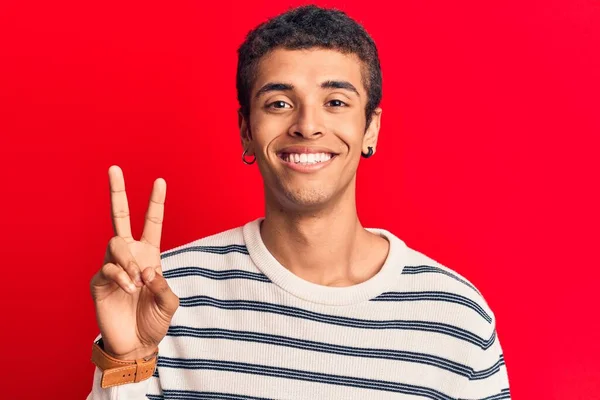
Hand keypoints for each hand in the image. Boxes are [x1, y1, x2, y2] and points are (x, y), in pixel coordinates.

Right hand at [90, 165, 178, 359]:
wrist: (137, 344)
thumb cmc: (154, 321)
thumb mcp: (170, 303)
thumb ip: (163, 285)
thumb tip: (147, 271)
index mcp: (149, 255)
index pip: (151, 223)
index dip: (155, 203)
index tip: (159, 180)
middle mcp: (130, 256)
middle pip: (120, 217)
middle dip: (117, 192)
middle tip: (114, 168)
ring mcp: (113, 267)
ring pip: (115, 244)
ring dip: (128, 260)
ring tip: (137, 282)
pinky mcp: (99, 282)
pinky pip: (108, 269)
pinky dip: (121, 277)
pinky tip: (129, 290)